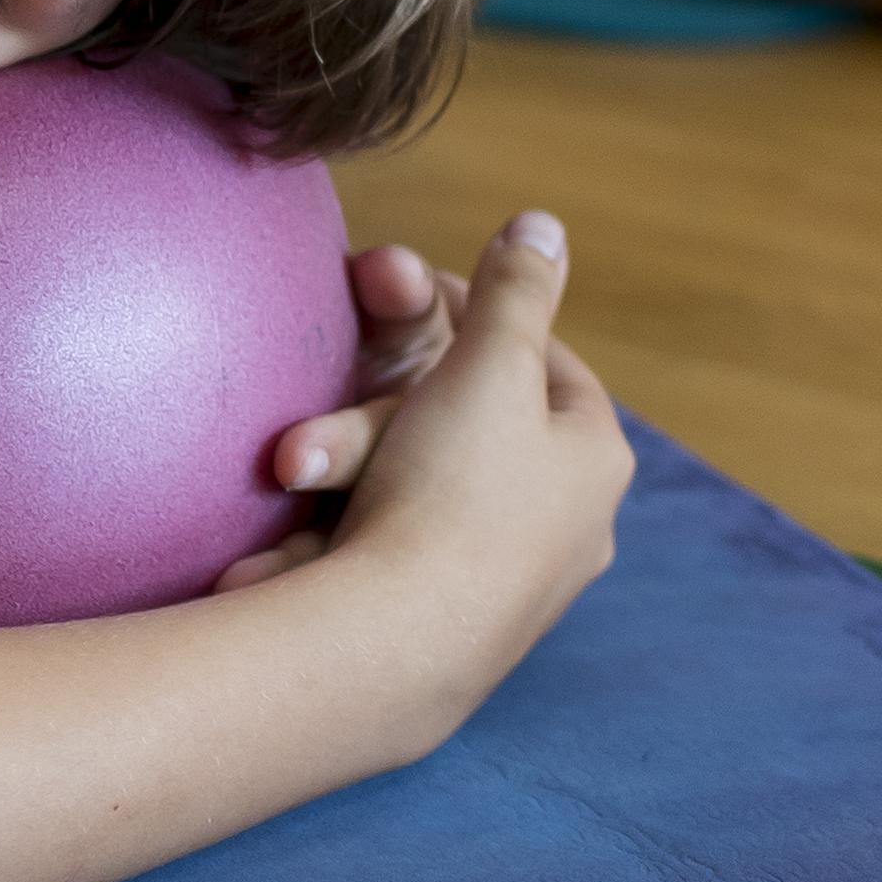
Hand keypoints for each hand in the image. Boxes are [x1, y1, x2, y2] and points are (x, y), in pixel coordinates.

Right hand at [217, 216, 627, 709]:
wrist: (393, 656)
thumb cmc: (453, 494)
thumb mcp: (488, 362)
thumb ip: (514, 290)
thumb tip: (545, 226)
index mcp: (595, 461)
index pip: (547, 364)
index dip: (483, 321)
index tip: (418, 295)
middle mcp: (565, 530)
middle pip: (462, 430)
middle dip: (376, 412)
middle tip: (328, 390)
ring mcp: (505, 589)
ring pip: (409, 491)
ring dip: (342, 471)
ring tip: (292, 471)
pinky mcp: (442, 636)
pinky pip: (378, 556)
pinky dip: (332, 540)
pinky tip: (287, 550)